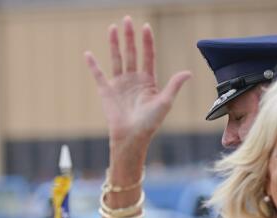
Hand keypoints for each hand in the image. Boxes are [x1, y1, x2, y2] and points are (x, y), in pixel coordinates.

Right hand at [83, 16, 191, 149]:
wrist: (131, 137)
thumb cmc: (150, 123)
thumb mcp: (165, 103)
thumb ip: (174, 85)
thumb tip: (188, 72)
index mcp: (148, 80)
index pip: (148, 55)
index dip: (147, 41)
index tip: (146, 26)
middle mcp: (133, 79)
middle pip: (132, 52)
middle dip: (130, 36)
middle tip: (128, 19)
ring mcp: (119, 84)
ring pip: (117, 58)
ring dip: (114, 43)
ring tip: (113, 28)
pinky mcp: (106, 92)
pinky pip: (98, 75)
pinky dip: (93, 65)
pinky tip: (88, 54)